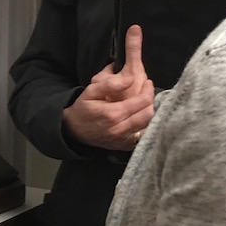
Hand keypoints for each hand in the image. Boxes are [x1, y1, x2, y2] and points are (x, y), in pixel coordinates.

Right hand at [61, 24, 154, 150]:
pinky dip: (145, 125)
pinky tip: (139, 116)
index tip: (147, 82)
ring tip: (144, 103)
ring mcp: (123, 140)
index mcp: (113, 114)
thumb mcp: (90, 91)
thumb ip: (110, 84)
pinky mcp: (125, 146)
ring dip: (149, 112)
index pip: (143, 100)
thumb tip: (130, 79)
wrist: (74, 130)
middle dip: (151, 100)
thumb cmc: (83, 109)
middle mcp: (121, 129)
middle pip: (149, 113)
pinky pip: (143, 135)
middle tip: (147, 92)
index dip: (148, 89)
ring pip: (148, 125)